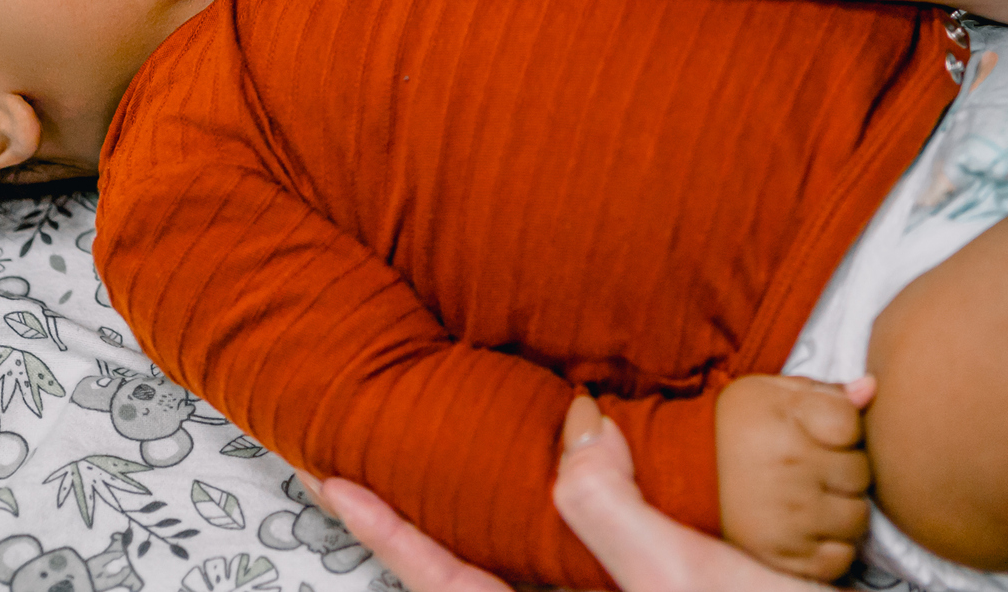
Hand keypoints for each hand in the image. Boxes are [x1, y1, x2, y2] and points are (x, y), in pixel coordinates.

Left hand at [313, 396, 833, 591]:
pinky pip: (591, 556)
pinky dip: (574, 511)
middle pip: (475, 573)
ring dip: (496, 514)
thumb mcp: (677, 572)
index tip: (330, 478)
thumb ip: (607, 505)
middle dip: (426, 523)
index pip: (440, 578)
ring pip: (530, 562)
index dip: (382, 528)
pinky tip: (577, 478)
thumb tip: (572, 430)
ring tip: (458, 464)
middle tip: (379, 467)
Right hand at [715, 375, 874, 581]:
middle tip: (816, 466)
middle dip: (845, 468)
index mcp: (786, 419)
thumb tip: (871, 388)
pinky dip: (831, 546)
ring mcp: (789, 516)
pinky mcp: (784, 556)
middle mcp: (790, 467)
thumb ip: (822, 391)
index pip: (853, 423)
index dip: (843, 427)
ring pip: (857, 518)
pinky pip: (838, 558)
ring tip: (814, 496)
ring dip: (842, 509)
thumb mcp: (769, 393)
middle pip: (860, 473)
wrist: (678, 474)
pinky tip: (809, 527)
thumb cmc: (731, 427)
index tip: (820, 431)